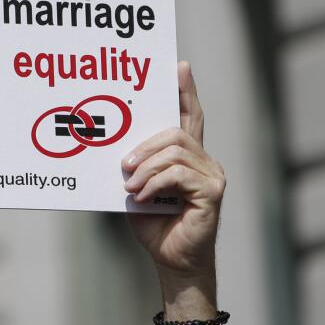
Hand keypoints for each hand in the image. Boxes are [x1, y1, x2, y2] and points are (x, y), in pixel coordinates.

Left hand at [124, 62, 225, 283]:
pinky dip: (154, 183)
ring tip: (129, 185)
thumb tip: (110, 144)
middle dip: (144, 143)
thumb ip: (133, 163)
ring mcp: (212, 175)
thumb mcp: (135, 186)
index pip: (188, 115)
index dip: (185, 90)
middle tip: (123, 163)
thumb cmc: (152, 222)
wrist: (169, 258)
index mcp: (186, 155)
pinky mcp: (213, 192)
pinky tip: (141, 196)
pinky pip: (178, 174)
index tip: (178, 66)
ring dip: (145, 166)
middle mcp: (204, 160)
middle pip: (175, 130)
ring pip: (175, 150)